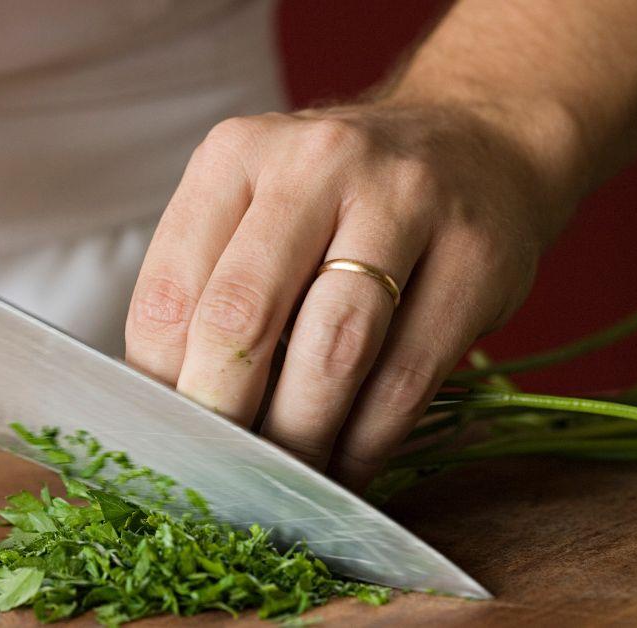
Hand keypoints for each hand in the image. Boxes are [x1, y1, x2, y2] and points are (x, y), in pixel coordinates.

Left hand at [126, 102, 573, 489]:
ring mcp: (406, 203)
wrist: (475, 142)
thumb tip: (172, 410)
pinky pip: (407, 378)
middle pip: (243, 318)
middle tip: (218, 476)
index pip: (169, 292)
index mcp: (237, 154)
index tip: (169, 440)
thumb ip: (210, 286)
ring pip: (332, 352)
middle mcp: (317, 164)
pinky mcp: (475, 259)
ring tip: (283, 483)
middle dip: (224, 417)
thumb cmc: (342, 197)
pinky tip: (345, 468)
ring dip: (299, 439)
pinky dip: (366, 443)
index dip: (160, 386)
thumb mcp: (259, 206)